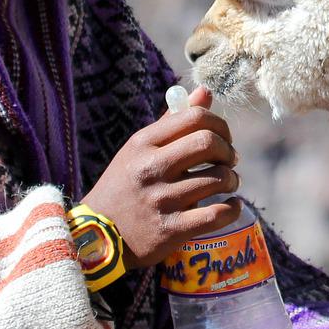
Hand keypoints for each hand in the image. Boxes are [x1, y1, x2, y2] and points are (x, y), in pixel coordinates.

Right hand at [80, 85, 241, 269]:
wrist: (96, 236)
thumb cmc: (124, 187)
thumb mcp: (138, 150)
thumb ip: (172, 121)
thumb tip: (205, 92)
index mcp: (142, 143)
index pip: (194, 117)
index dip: (219, 124)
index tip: (223, 138)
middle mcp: (151, 168)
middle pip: (208, 143)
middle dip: (228, 151)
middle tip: (229, 160)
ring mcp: (161, 200)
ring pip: (218, 179)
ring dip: (232, 179)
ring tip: (229, 183)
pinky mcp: (171, 230)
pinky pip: (217, 214)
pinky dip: (232, 208)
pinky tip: (231, 206)